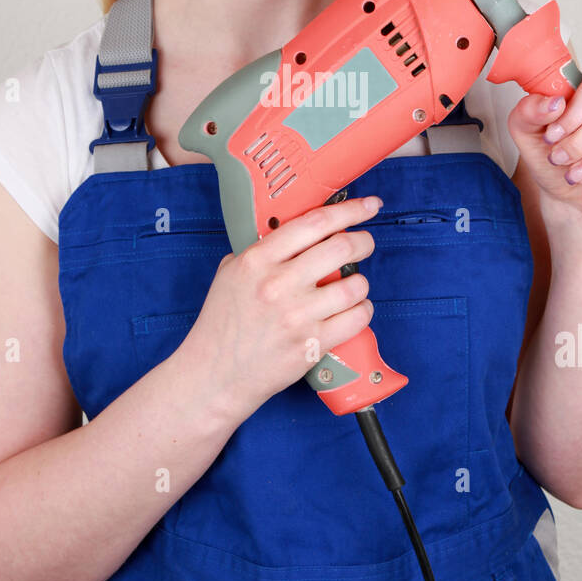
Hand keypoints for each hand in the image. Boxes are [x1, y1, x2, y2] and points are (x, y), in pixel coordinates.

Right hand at [181, 194, 380, 420]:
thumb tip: (297, 231)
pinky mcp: (312, 345)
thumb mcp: (230, 273)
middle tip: (365, 243)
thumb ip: (261, 250)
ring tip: (353, 284)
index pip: (314, 223)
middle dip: (363, 242)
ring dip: (361, 281)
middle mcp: (278, 284)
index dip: (349, 210)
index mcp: (257, 260)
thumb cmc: (222, 324)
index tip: (367, 206)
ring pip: (355, 285)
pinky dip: (363, 311)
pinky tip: (354, 310)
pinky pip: (357, 319)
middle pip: (341, 248)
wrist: (214, 374)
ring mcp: (297, 316)